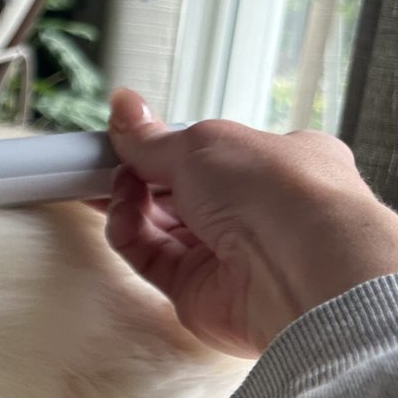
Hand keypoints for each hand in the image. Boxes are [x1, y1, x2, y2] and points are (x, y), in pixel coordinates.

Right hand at [101, 89, 397, 356]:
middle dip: (137, 175)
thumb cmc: (276, 192)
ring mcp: (226, 256)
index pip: (208, 155)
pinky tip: (121, 211)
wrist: (298, 268)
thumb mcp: (204, 143)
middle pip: (177, 192)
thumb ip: (152, 137)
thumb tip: (123, 105)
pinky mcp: (198, 292)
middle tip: (98, 161)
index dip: (164, 146)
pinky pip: (150, 258)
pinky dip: (128, 233)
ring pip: (158, 226)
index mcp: (276, 165)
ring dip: (128, 201)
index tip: (124, 137)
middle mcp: (253, 213)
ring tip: (112, 182)